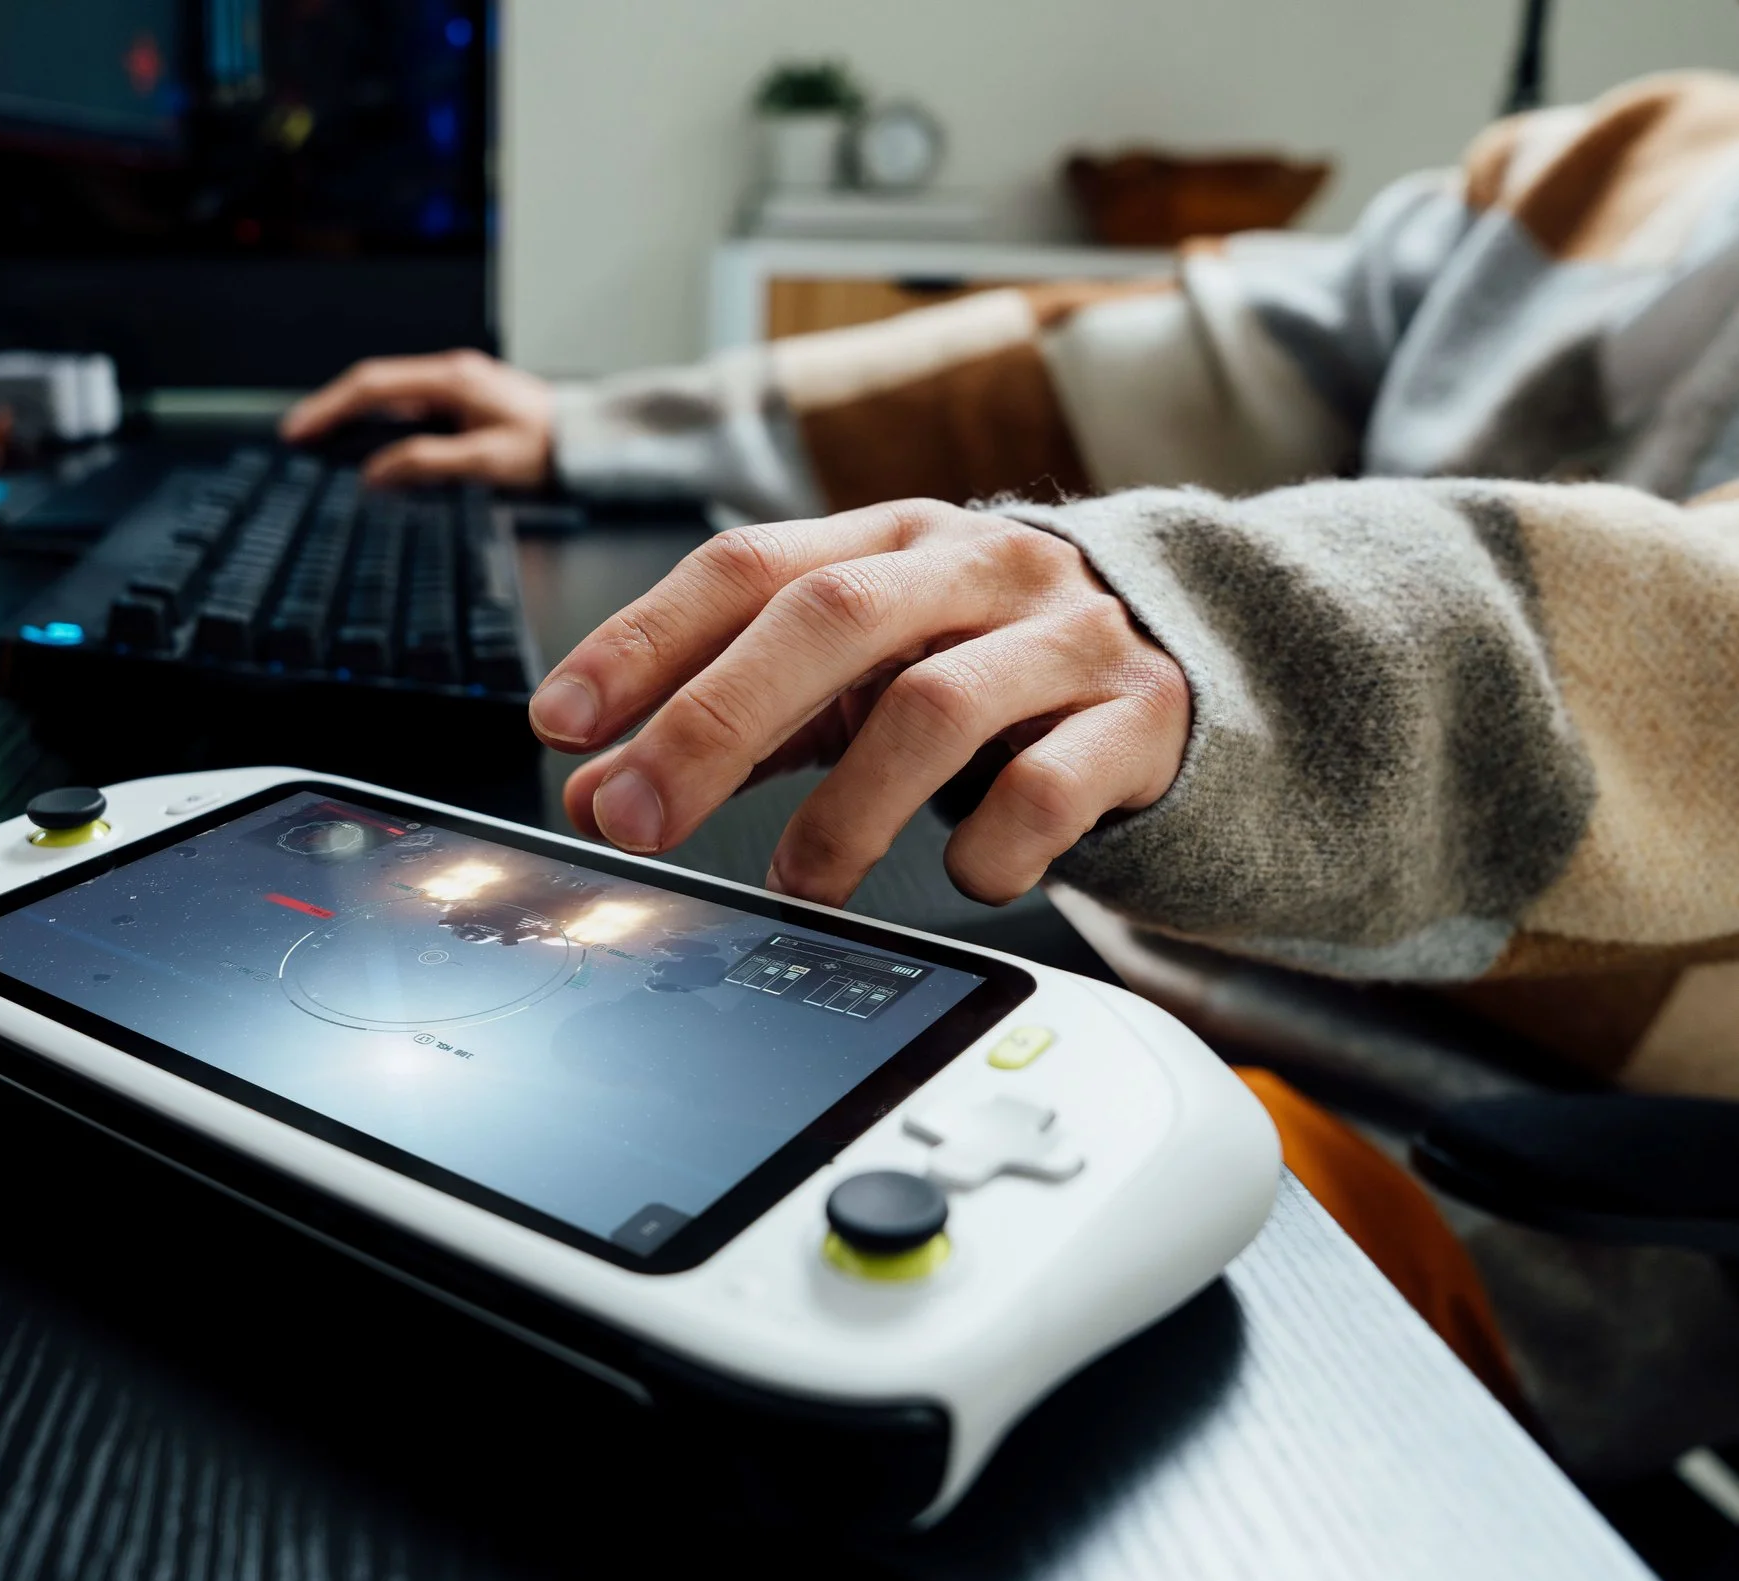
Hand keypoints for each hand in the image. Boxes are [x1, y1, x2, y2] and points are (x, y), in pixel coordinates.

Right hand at [280, 349, 555, 489]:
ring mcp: (457, 386)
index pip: (372, 386)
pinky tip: (367, 443)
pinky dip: (380, 422)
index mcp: (452, 380)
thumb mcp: (489, 463)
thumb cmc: (549, 451)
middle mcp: (451, 374)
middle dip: (331, 409)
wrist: (590, 443)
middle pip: (374, 385)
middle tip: (297, 437)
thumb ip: (429, 464)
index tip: (299, 432)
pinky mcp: (464, 401)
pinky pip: (410, 406)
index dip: (329, 407)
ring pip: (390, 394)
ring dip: (353, 414)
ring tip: (321, 440)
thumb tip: (376, 473)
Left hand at [530, 500, 1190, 906]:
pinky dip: (989, 847)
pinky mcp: (1138, 717)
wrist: (1179, 657)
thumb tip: (593, 790)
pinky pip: (1051, 787)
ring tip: (796, 883)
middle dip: (711, 722)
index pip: (746, 566)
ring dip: (843, 814)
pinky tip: (961, 877)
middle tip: (635, 818)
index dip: (643, 640)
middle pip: (827, 617)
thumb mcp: (849, 677)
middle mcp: (971, 566)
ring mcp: (1062, 636)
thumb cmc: (981, 661)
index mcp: (884, 539)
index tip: (559, 720)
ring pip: (934, 707)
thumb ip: (727, 723)